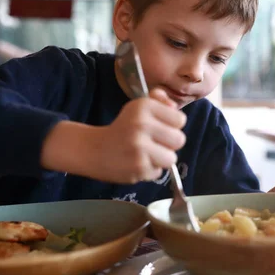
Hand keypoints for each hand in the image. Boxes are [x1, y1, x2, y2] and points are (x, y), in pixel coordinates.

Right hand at [42, 88, 186, 183]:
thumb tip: (174, 107)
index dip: (172, 125)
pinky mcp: (138, 167)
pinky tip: (137, 163)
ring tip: (147, 154)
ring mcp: (139, 147)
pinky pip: (158, 172)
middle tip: (154, 142)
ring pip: (172, 158)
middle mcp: (141, 124)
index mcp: (143, 106)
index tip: (159, 126)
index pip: (180, 120)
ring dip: (161, 159)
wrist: (94, 150)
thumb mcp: (139, 107)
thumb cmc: (123, 128)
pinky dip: (150, 170)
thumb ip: (160, 102)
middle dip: (169, 144)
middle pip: (180, 140)